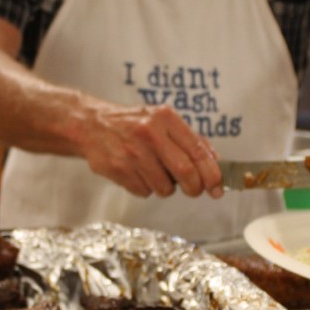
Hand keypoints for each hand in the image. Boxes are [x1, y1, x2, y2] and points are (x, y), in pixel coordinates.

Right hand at [83, 101, 222, 198]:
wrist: (91, 124)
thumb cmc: (133, 124)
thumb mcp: (162, 121)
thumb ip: (190, 140)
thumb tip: (217, 163)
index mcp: (165, 118)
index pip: (197, 151)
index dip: (212, 173)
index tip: (217, 187)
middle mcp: (149, 133)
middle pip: (185, 172)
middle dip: (195, 188)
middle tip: (194, 190)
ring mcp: (132, 152)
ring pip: (164, 187)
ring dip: (165, 187)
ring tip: (153, 171)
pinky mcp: (117, 169)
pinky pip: (144, 191)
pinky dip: (145, 188)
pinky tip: (136, 172)